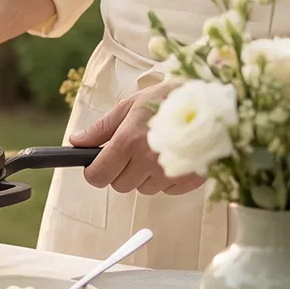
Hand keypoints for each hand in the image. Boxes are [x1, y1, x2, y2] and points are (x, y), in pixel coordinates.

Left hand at [74, 83, 204, 195]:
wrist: (213, 100)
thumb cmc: (168, 98)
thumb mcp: (130, 106)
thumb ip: (101, 128)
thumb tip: (77, 142)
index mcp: (128, 141)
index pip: (98, 176)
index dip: (95, 171)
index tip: (98, 165)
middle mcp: (147, 161)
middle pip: (120, 185)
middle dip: (121, 172)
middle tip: (133, 152)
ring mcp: (170, 172)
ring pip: (144, 189)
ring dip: (145, 176)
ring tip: (156, 151)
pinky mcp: (191, 179)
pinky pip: (168, 190)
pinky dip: (166, 179)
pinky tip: (173, 157)